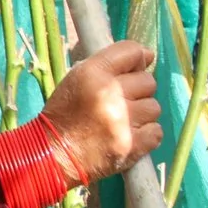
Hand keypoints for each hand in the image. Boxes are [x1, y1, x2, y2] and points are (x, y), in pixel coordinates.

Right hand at [38, 42, 160, 183]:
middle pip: (148, 81)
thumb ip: (106, 67)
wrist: (51, 155)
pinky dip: (146, 134)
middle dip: (138, 90)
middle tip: (121, 102)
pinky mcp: (132, 145)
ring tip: (123, 121)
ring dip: (141, 114)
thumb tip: (145, 56)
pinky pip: (156, 131)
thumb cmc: (63, 115)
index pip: (132, 51)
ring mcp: (123, 121)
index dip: (138, 59)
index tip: (136, 68)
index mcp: (92, 73)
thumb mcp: (75, 80)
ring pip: (154, 107)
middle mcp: (110, 93)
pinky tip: (128, 136)